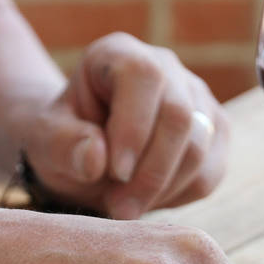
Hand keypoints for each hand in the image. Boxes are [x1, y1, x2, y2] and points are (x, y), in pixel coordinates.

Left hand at [21, 33, 227, 218]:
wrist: (93, 156)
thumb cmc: (68, 142)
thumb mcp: (47, 141)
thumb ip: (62, 145)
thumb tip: (97, 156)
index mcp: (121, 54)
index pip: (144, 76)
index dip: (134, 127)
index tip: (114, 173)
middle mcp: (168, 70)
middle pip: (180, 118)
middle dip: (151, 173)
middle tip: (119, 209)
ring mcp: (199, 102)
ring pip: (199, 152)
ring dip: (162, 191)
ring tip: (126, 206)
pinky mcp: (216, 137)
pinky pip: (209, 176)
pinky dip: (180, 197)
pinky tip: (149, 199)